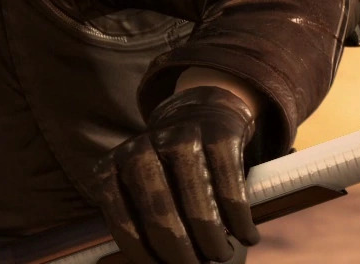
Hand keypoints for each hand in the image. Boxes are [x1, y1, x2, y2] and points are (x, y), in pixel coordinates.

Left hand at [88, 85, 259, 262]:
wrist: (203, 110)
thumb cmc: (167, 165)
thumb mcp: (140, 185)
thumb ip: (143, 220)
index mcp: (112, 167)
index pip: (125, 224)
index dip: (148, 257)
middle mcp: (141, 149)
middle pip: (162, 218)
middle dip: (183, 256)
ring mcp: (180, 138)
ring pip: (199, 208)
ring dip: (214, 244)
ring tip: (222, 255)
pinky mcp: (219, 136)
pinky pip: (232, 191)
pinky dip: (241, 221)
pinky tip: (247, 235)